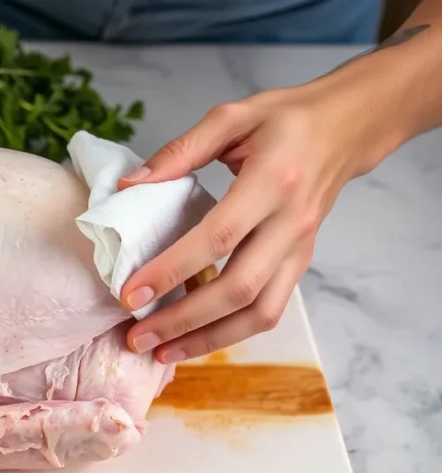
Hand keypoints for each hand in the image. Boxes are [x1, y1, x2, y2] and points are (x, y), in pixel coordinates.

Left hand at [115, 69, 400, 362]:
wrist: (348, 127)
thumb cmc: (287, 119)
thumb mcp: (232, 117)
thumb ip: (180, 151)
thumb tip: (129, 185)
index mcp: (273, 180)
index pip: (218, 237)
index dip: (173, 270)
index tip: (131, 293)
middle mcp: (291, 223)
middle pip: (238, 288)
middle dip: (184, 320)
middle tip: (137, 336)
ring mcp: (300, 248)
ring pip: (259, 313)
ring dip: (208, 339)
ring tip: (161, 352)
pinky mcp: (300, 263)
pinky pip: (269, 310)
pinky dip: (231, 332)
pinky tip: (194, 340)